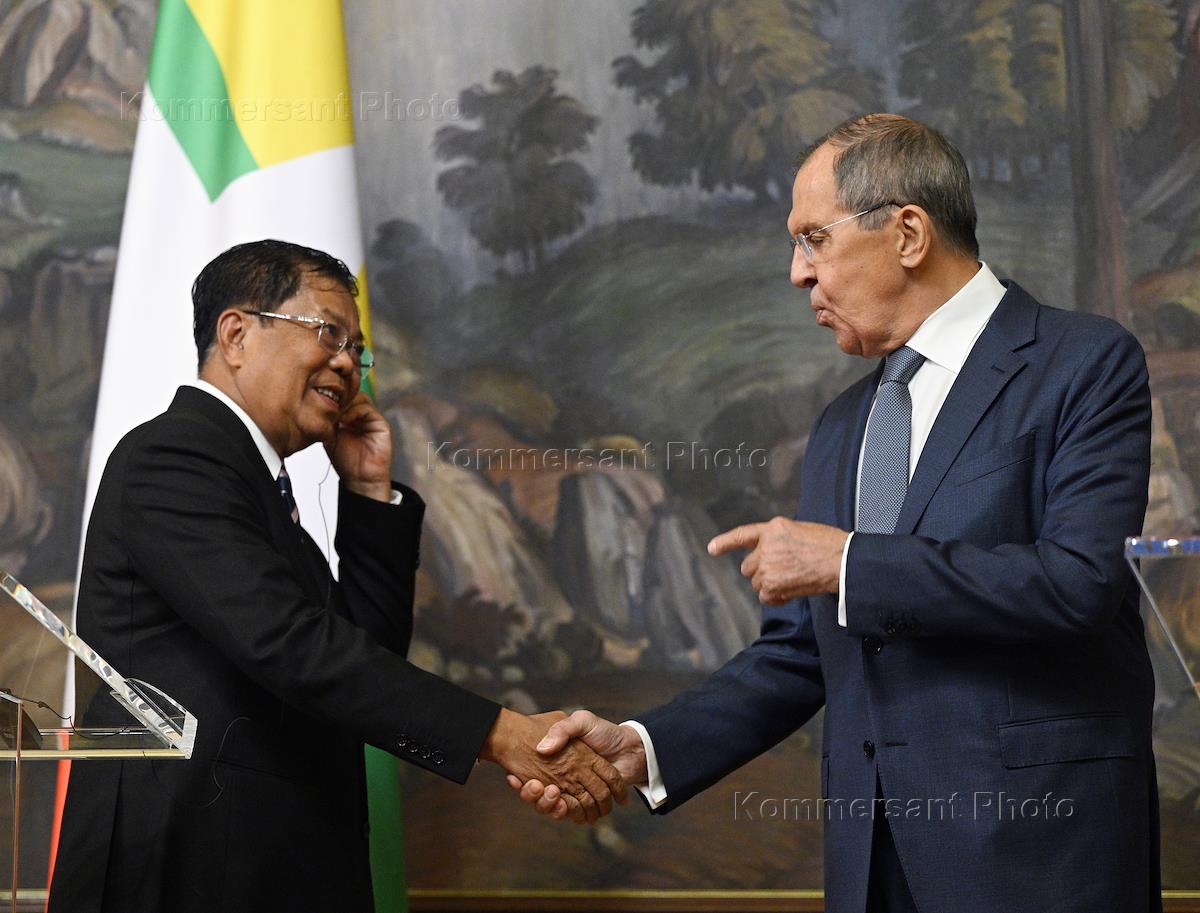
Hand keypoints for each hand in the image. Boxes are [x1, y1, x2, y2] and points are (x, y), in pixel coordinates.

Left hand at [327, 391, 392, 501]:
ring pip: (358, 397)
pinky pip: (367, 409)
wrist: (359, 479)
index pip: (340, 397)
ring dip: (345, 403)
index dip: (330, 396)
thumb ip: (327, 420)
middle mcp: (360, 415)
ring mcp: (371, 418)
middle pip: (350, 393)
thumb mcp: (329, 436)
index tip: (318, 401)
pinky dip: (354, 411)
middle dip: (337, 397)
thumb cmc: (345, 462)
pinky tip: (344, 421)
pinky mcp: (380, 423)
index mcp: (348, 416)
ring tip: (334, 414)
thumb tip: (319, 404)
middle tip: (325, 404)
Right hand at [480, 709, 626, 824]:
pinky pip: (572, 814)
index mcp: (558, 762)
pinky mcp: (588, 804)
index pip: (532, 776)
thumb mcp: (581, 722)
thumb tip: (542, 748)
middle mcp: (563, 779)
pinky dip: (566, 812)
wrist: (631, 748)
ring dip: (547, 805)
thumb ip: (562, 729)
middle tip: (533, 785)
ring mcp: (575, 792)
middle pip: (537, 796)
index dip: (521, 779)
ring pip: (552, 807)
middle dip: (531, 795)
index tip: (513, 778)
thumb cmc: (605, 733)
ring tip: (553, 793)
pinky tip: (564, 804)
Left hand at [708, 518, 847, 603]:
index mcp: (773, 528)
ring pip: (757, 582)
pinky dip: (775, 598)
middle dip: (761, 571)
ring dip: (770, 584)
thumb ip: (779, 539)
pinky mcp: (772, 586)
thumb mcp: (800, 531)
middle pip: (748, 566)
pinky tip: (791, 591)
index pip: (742, 535)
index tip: (712, 549)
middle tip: (783, 571)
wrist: (843, 561)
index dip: (725, 542)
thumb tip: (772, 554)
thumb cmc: (829, 545)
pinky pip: (765, 597)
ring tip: (793, 579)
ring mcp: (767, 567)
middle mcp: (765, 547)